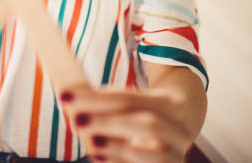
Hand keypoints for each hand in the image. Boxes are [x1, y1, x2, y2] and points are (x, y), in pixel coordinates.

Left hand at [61, 85, 192, 162]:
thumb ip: (109, 100)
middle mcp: (179, 130)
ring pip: (156, 154)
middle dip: (109, 122)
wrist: (184, 123)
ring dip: (120, 148)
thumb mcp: (136, 100)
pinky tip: (100, 158)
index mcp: (169, 103)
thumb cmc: (148, 110)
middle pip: (147, 124)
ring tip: (91, 144)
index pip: (129, 99)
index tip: (67, 95)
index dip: (98, 98)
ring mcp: (179, 155)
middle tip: (77, 119)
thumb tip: (73, 99)